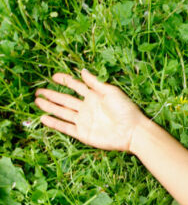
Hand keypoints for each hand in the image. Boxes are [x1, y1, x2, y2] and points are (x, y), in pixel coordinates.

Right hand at [33, 68, 148, 152]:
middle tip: (38, 91)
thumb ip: (95, 83)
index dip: (65, 81)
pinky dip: (55, 123)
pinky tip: (44, 118)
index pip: (76, 86)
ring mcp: (84, 121)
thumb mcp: (111, 92)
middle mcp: (87, 108)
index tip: (53, 76)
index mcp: (94, 96)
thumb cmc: (126, 110)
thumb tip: (82, 71)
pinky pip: (66, 128)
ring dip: (50, 107)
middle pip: (65, 100)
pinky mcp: (83, 133)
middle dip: (52, 95)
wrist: (133, 132)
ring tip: (37, 102)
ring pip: (62, 112)